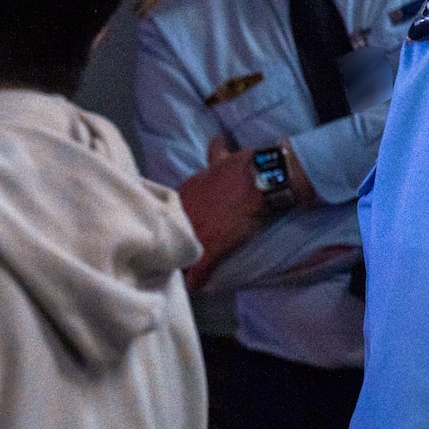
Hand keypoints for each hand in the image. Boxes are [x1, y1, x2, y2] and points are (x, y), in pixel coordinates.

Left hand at [178, 139, 265, 289]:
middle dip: (168, 248)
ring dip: (180, 266)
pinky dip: (196, 282)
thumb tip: (218, 139)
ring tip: (179, 277)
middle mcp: (182, 213)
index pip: (166, 216)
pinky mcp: (212, 247)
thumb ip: (215, 152)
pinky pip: (198, 272)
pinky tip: (194, 290)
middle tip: (168, 261)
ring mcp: (195, 231)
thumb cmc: (245, 167)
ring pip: (178, 256)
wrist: (263, 180)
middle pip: (166, 238)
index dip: (168, 228)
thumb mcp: (223, 158)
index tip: (168, 237)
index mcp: (183, 193)